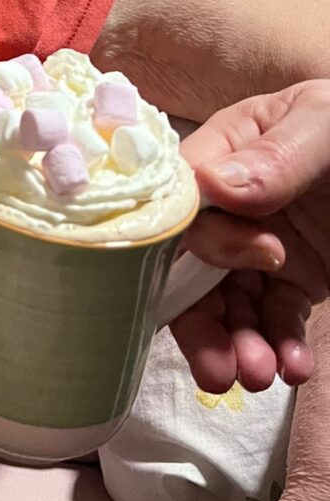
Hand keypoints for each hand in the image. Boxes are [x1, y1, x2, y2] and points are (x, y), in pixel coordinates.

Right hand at [175, 81, 329, 392]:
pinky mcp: (294, 281)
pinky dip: (281, 347)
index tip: (259, 254)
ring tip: (260, 374)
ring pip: (228, 302)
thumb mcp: (325, 125)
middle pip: (190, 263)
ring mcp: (260, 245)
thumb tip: (214, 186)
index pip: (185, 200)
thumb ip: (275, 156)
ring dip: (237, 344)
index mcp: (225, 153)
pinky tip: (295, 366)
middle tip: (221, 368)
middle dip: (201, 320)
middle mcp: (229, 205)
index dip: (200, 237)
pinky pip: (276, 319)